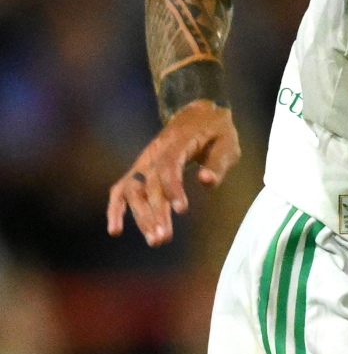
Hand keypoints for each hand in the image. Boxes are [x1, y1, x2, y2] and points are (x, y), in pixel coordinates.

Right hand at [106, 99, 240, 245]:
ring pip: (133, 190)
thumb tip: (206, 181)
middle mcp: (155, 152)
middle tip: (163, 238)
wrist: (197, 112)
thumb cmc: (216, 131)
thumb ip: (218, 163)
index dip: (173, 188)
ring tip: (155, 240)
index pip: (169, 165)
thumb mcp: (227, 143)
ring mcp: (144, 161)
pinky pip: (122, 188)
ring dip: (141, 216)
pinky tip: (115, 230)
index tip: (182, 210)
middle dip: (155, 212)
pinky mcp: (140, 169)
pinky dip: (116, 209)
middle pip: (149, 183)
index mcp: (178, 142)